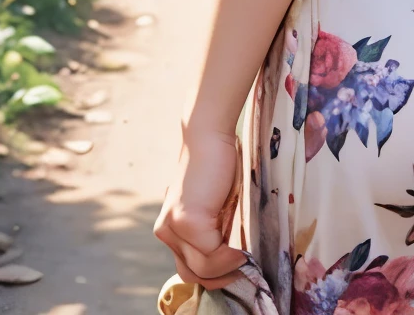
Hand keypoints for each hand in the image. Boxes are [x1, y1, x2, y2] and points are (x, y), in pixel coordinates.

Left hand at [154, 125, 247, 289]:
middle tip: (244, 270)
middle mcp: (166, 231)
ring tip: (246, 258)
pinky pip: (211, 255)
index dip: (214, 275)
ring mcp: (175, 227)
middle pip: (192, 274)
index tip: (238, 271)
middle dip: (220, 278)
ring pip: (202, 269)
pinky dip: (230, 258)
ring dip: (228, 269)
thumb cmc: (218, 167)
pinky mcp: (188, 221)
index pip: (188, 268)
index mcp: (170, 229)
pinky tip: (242, 250)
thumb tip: (233, 262)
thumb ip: (213, 231)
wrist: (209, 136)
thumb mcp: (213, 207)